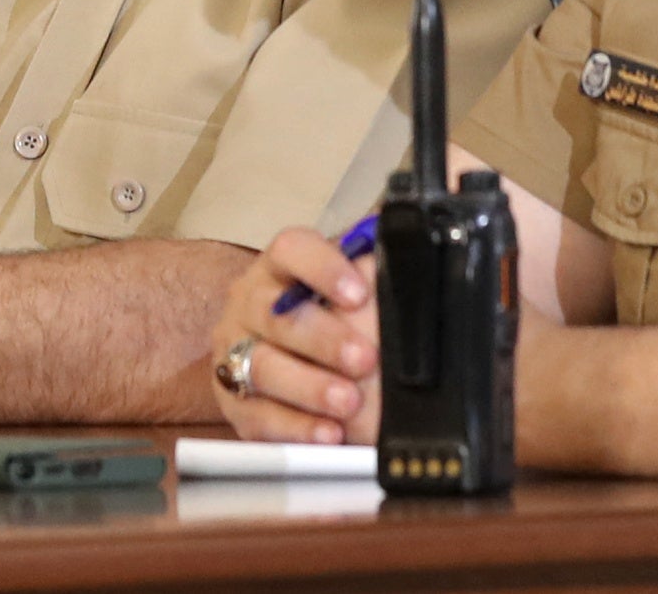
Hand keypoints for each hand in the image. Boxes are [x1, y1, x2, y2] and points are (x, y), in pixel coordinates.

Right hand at [210, 228, 377, 443]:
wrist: (279, 359)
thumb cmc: (327, 320)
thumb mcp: (351, 289)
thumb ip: (380, 263)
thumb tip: (423, 224)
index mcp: (280, 268)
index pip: (291, 249)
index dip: (322, 267)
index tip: (358, 293)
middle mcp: (249, 304)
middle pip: (275, 313)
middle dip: (323, 338)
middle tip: (365, 359)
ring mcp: (235, 352)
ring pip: (262, 366)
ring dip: (308, 386)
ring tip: (349, 403)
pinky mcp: (234, 402)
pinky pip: (257, 416)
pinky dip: (294, 427)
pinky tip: (328, 434)